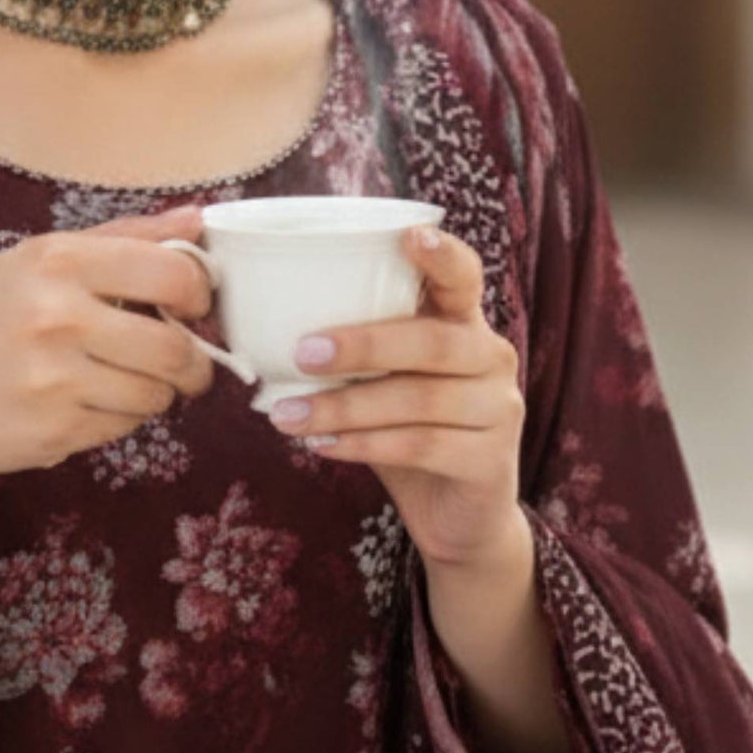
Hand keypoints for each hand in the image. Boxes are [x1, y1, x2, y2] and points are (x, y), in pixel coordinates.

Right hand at [0, 203, 216, 485]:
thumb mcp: (36, 261)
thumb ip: (123, 237)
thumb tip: (196, 222)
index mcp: (57, 261)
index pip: (172, 276)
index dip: (199, 295)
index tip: (193, 306)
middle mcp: (56, 317)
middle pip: (176, 349)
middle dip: (194, 363)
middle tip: (187, 365)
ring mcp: (55, 379)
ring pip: (156, 396)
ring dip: (157, 394)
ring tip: (127, 382)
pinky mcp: (55, 431)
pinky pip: (124, 428)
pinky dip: (120, 419)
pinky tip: (88, 403)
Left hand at [271, 224, 526, 571]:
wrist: (458, 517)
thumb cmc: (407, 432)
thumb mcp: (384, 381)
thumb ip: (350, 351)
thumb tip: (254, 320)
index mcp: (465, 324)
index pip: (464, 277)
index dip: (442, 255)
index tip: (410, 235)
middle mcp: (491, 358)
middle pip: (432, 341)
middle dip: (363, 344)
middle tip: (301, 352)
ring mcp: (498, 410)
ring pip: (418, 400)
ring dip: (345, 406)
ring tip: (286, 415)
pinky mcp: (489, 461)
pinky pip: (421, 447)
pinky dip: (364, 445)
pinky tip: (323, 446)